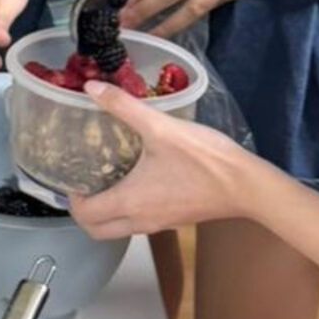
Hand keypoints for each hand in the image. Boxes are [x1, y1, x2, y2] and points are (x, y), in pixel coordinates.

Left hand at [70, 88, 258, 238]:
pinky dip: (128, 209)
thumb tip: (91, 87)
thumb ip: (123, 106)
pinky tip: (138, 180)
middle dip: (83, 213)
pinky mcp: (174, 220)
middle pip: (98, 231)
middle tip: (84, 184)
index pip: (84, 216)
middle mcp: (139, 220)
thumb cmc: (204, 160)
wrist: (247, 186)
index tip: (73, 177)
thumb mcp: (160, 127)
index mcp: (129, 202)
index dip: (71, 199)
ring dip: (105, 212)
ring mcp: (158, 224)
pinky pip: (139, 223)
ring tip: (107, 178)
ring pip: (118, 229)